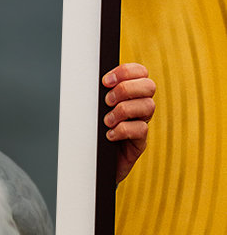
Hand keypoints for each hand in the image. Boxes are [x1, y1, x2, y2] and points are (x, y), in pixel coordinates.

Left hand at [102, 62, 155, 183]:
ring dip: (123, 110)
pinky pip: (141, 129)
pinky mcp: (140, 142)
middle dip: (125, 89)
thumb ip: (98, 93)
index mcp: (130, 93)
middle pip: (149, 86)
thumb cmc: (92, 131)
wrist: (93, 162)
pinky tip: (109, 135)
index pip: (140, 72)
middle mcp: (139, 106)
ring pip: (148, 106)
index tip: (105, 81)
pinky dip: (123, 130)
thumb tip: (86, 78)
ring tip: (107, 121)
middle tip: (107, 101)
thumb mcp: (94, 108)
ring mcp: (141, 123)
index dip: (126, 71)